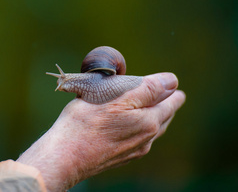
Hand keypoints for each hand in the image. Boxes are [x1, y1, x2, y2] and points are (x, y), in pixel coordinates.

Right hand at [17, 73, 185, 191]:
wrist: (65, 156)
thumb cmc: (85, 123)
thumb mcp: (115, 97)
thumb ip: (146, 89)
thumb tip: (172, 80)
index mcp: (149, 121)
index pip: (171, 102)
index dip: (171, 90)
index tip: (171, 82)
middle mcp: (146, 139)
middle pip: (164, 117)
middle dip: (165, 103)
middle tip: (165, 92)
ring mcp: (134, 150)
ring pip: (153, 130)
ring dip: (154, 116)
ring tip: (152, 106)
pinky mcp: (121, 157)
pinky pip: (139, 140)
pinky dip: (140, 128)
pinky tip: (130, 125)